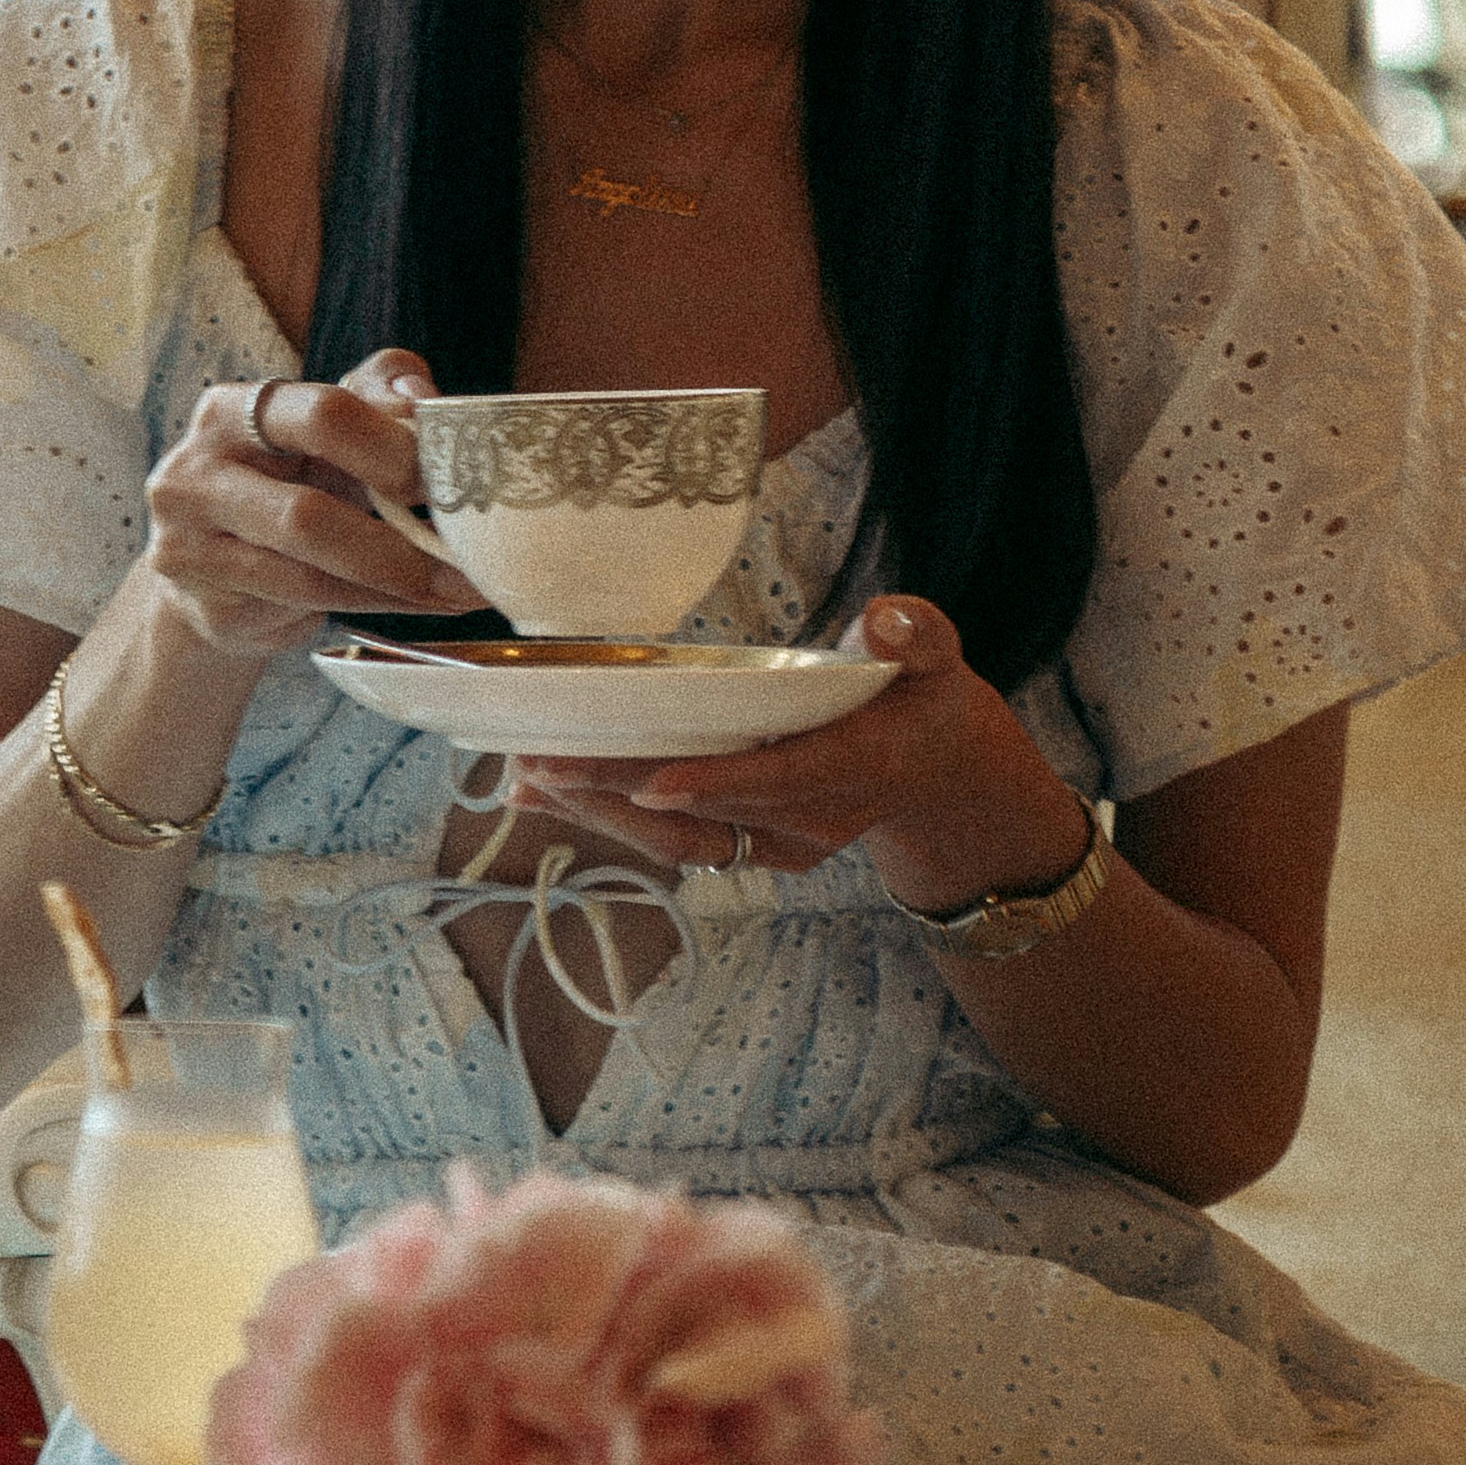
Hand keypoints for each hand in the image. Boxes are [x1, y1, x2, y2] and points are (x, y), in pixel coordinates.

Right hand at [137, 349, 472, 670]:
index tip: (449, 479)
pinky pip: (304, 610)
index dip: (395, 447)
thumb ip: (378, 394)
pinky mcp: (206, 607)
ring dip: (396, 586)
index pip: (323, 415)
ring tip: (458, 589)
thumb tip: (425, 401)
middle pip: (307, 514)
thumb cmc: (287, 478)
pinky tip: (416, 603)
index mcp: (233, 410)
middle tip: (463, 555)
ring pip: (310, 575)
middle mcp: (196, 472)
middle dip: (397, 542)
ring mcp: (190, 545)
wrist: (216, 566)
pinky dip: (372, 607)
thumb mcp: (327, 424)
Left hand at [506, 597, 1096, 894]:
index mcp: (855, 767)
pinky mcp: (752, 847)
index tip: (653, 783)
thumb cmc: (925, 700)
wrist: (940, 775)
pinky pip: (677, 842)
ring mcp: (778, 843)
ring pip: (681, 841)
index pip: (779, 780)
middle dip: (621, 793)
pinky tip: (546, 795)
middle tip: (542, 764)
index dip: (717, 783)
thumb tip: (888, 618)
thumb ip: (919, 635)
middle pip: (707, 816)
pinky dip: (612, 819)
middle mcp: (811, 820)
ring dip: (601, 813)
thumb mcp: (938, 658)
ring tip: (525, 779)